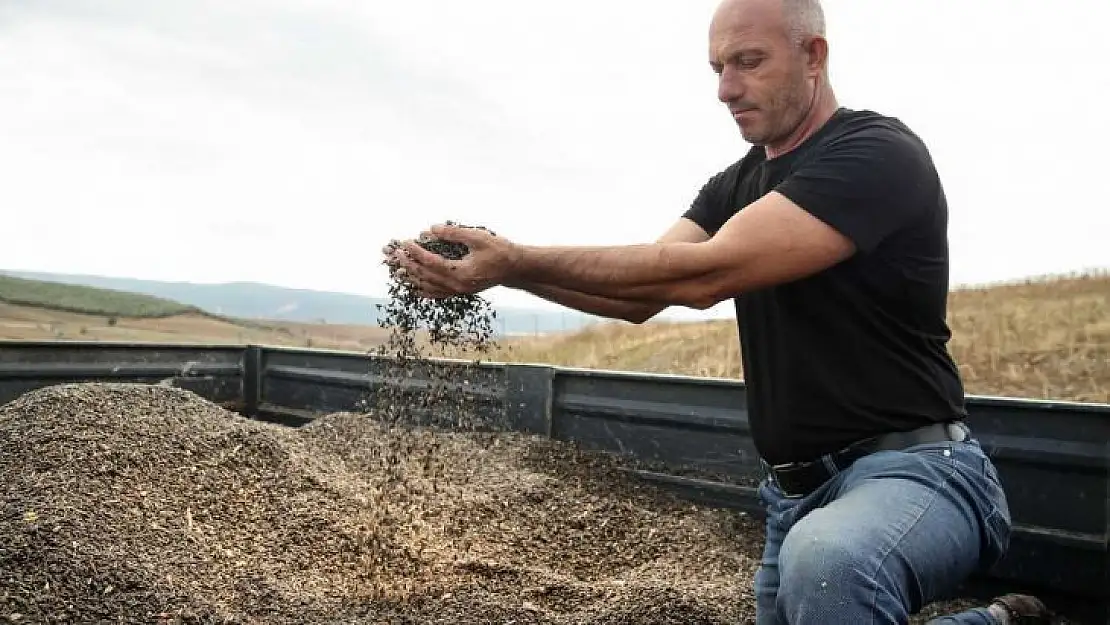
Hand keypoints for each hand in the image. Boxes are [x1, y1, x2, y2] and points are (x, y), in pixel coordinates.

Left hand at [382, 223, 522, 298]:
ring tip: (398, 269)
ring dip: (412, 277)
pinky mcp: (460, 291)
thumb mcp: (478, 237)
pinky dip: (423, 289)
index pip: (431, 263)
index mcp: (461, 273)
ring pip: (429, 287)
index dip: (416, 252)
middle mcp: (457, 286)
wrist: (514, 268)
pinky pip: (437, 294)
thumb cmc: (499, 251)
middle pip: (426, 276)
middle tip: (396, 253)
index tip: (405, 242)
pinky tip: (414, 285)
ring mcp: (458, 292)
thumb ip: (454, 233)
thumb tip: (432, 229)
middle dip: (409, 264)